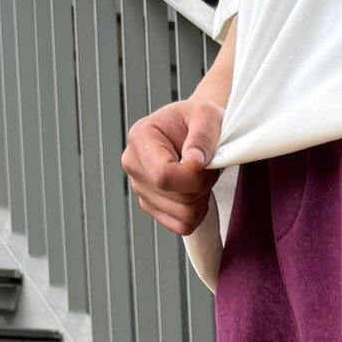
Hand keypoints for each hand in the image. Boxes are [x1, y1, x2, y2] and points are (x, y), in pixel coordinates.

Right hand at [122, 91, 222, 235]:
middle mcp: (133, 164)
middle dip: (202, 186)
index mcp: (140, 137)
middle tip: (207, 166)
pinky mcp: (150, 206)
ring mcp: (139, 188)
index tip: (206, 163)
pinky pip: (182, 226)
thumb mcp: (207, 116)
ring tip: (201, 176)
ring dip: (202, 199)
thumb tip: (194, 162)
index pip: (164, 176)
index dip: (194, 177)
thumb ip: (203, 136)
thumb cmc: (199, 119)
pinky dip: (197, 213)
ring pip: (183, 215)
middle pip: (177, 198)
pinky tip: (196, 192)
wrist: (194, 128)